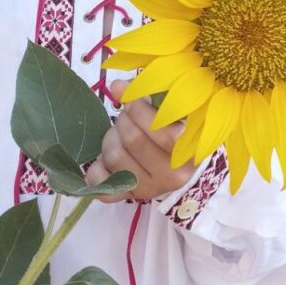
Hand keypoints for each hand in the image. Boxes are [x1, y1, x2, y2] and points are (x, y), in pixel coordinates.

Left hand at [84, 80, 197, 202]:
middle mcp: (171, 175)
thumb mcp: (170, 112)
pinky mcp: (129, 198)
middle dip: (124, 120)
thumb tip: (117, 86)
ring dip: (111, 138)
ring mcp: (149, 190)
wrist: (181, 168)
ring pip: (114, 156)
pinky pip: (102, 186)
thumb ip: (146, 97)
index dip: (139, 108)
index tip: (134, 99)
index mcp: (188, 151)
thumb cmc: (175, 130)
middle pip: (132, 139)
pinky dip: (97, 170)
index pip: (159, 130)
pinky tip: (106, 160)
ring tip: (119, 135)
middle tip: (126, 116)